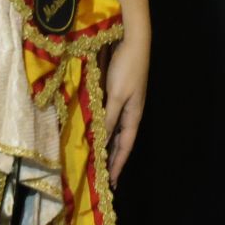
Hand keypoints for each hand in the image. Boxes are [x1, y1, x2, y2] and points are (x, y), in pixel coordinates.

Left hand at [103, 31, 148, 184]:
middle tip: (103, 174)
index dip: (118, 164)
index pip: (125, 146)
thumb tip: (102, 141)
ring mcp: (123, 100)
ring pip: (112, 126)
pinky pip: (107, 113)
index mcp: (133, 115)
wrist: (132, 41)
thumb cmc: (126, 69)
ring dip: (105, 141)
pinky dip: (101, 123)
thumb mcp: (116, 96)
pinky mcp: (116, 89)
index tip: (112, 183)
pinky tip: (92, 127)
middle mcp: (129, 111)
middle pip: (120, 139)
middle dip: (113, 157)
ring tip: (96, 156)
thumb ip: (109, 118)